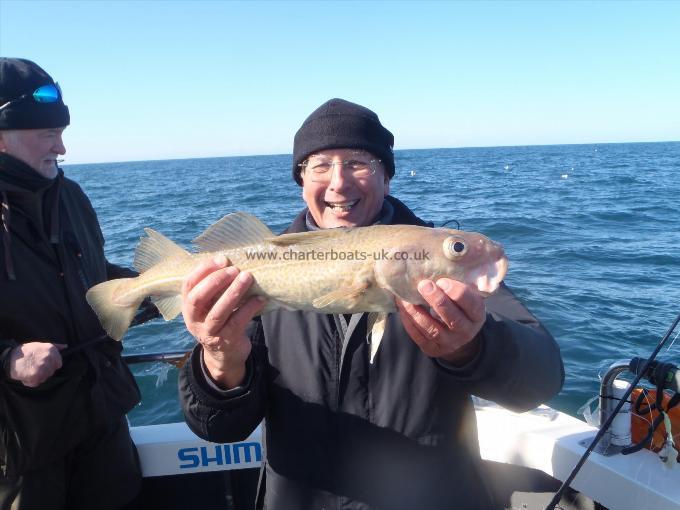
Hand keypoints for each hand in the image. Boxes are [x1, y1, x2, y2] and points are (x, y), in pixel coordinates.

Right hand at [8, 342, 66, 386]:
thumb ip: (55, 347)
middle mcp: (48, 359)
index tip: (44, 364)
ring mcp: (42, 368)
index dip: (51, 365)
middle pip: (51, 372)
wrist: (10, 357)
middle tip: (35, 366)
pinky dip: (31, 381)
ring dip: (38, 377)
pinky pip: (36, 383)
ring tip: (30, 370)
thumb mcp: (41, 345)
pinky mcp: (34, 376)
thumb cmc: (26, 351)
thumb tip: (65, 347)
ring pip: (44, 378)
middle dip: (44, 371)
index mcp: (51, 350)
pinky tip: (26, 374)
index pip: (58, 364)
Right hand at [182, 254, 265, 388]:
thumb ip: (215, 287)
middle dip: (216, 281)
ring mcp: (208, 332)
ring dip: (233, 293)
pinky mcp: (225, 341)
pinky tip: (260, 299)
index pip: (188, 285)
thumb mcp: (211, 305)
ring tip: (247, 277)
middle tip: (234, 269)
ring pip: (217, 312)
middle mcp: (194, 320)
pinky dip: (249, 309)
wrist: (224, 355)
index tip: (222, 258)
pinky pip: (237, 323)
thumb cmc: (220, 321)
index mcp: (188, 306)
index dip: (203, 270)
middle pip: (198, 298)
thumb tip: (233, 260)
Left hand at [396, 278, 485, 364]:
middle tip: (424, 285)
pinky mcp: (432, 349)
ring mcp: (449, 343)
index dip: (457, 292)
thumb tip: (437, 266)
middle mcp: (465, 331)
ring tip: (405, 297)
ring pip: (432, 329)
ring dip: (416, 312)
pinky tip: (402, 308)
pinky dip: (408, 321)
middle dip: (437, 300)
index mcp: (476, 315)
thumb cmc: (460, 308)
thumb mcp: (467, 299)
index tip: (442, 281)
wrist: (458, 336)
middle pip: (452, 318)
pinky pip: (418, 336)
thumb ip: (458, 287)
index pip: (472, 304)